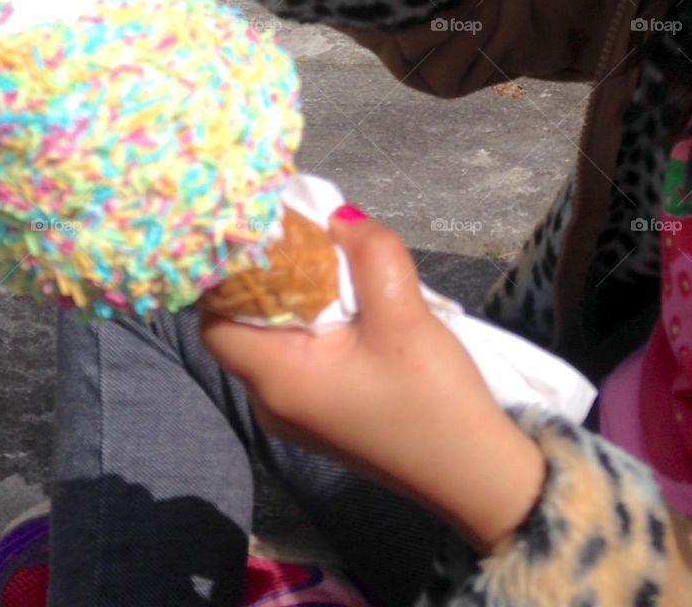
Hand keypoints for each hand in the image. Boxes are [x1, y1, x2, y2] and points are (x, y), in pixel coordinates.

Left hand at [199, 210, 545, 551]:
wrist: (476, 475)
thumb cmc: (433, 400)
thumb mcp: (404, 315)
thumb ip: (370, 254)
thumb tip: (338, 216)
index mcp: (277, 379)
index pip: (215, 318)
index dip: (231, 271)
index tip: (265, 231)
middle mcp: (272, 400)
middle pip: (243, 324)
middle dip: (270, 275)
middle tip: (305, 233)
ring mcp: (296, 411)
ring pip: (274, 337)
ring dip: (297, 297)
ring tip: (332, 260)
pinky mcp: (322, 413)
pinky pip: (299, 355)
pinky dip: (314, 322)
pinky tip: (350, 302)